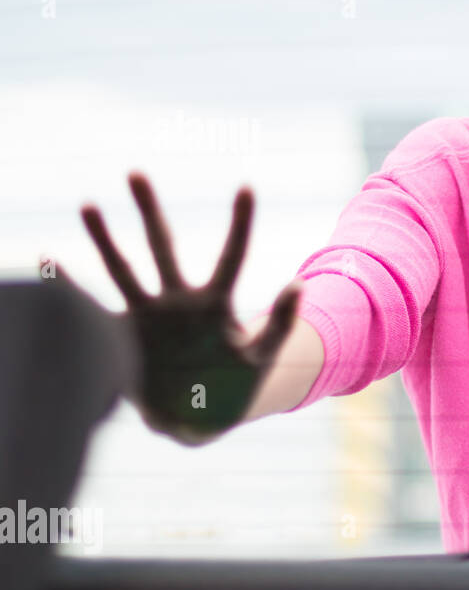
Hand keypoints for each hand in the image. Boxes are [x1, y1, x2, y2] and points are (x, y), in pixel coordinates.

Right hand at [66, 173, 301, 445]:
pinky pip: (92, 306)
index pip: (232, 255)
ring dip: (104, 238)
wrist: (197, 418)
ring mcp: (148, 315)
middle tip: (135, 172)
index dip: (240, 223)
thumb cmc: (235, 387)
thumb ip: (280, 325)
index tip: (246, 186)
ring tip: (89, 204)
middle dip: (149, 211)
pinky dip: (68, 287)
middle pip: (162, 247)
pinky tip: (47, 260)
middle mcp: (179, 301)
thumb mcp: (262, 358)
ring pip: (122, 269)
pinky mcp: (124, 334)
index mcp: (217, 304)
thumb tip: (299, 283)